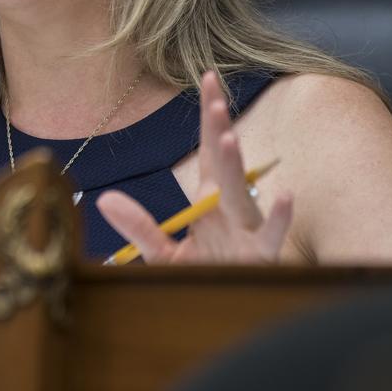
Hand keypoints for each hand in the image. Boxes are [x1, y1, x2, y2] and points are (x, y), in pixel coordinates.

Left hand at [95, 70, 292, 263]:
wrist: (226, 313)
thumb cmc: (204, 277)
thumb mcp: (163, 253)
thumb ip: (138, 226)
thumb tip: (104, 200)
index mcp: (210, 201)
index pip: (209, 150)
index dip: (209, 116)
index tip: (207, 77)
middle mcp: (231, 209)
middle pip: (224, 164)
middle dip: (219, 130)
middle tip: (214, 97)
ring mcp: (247, 232)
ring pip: (243, 195)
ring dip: (235, 167)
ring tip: (228, 140)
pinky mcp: (261, 259)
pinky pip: (271, 237)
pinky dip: (279, 218)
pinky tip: (286, 195)